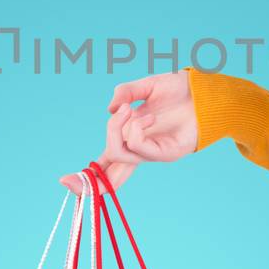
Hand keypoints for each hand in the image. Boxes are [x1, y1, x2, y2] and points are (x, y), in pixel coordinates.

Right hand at [58, 72, 198, 193]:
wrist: (205, 91)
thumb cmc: (179, 90)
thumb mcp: (145, 86)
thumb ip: (125, 93)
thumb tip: (110, 108)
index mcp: (132, 138)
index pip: (106, 162)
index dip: (86, 176)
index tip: (64, 181)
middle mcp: (140, 150)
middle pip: (111, 178)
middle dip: (88, 182)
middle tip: (88, 153)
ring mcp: (153, 153)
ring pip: (119, 153)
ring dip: (118, 129)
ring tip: (131, 109)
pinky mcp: (168, 153)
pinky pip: (140, 148)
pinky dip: (135, 131)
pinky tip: (143, 116)